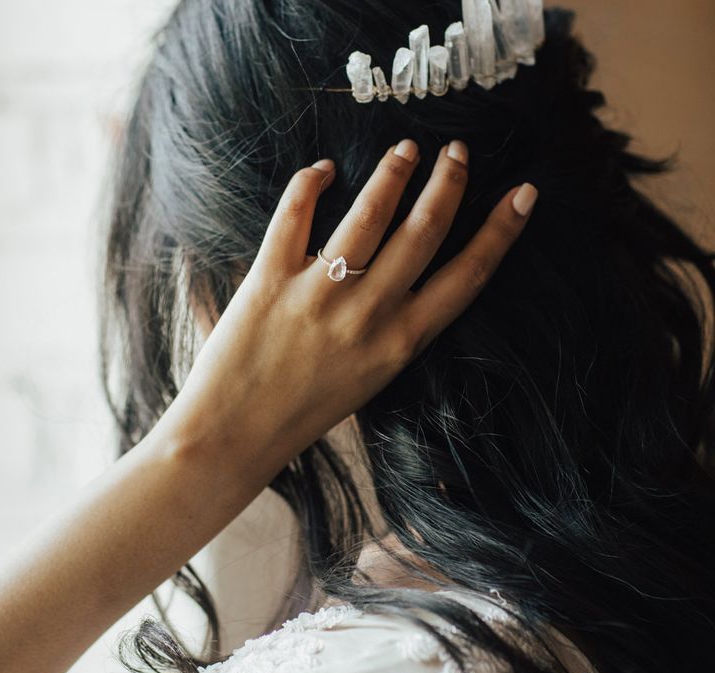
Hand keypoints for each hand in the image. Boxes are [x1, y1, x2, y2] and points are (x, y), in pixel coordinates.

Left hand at [150, 139, 537, 478]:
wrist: (236, 436)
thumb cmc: (306, 410)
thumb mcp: (372, 375)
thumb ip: (395, 327)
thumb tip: (410, 269)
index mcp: (401, 342)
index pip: (468, 276)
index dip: (501, 231)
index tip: (523, 193)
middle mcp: (368, 315)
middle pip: (424, 232)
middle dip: (449, 183)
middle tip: (458, 150)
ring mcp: (320, 295)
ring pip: (368, 215)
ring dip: (393, 174)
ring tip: (407, 149)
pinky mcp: (270, 281)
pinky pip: (295, 216)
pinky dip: (310, 183)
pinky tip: (324, 168)